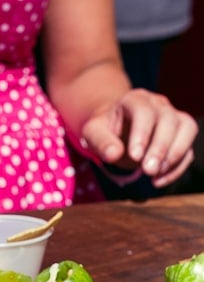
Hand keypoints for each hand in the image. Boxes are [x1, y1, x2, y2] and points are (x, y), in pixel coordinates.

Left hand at [80, 89, 197, 187]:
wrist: (117, 128)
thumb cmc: (105, 129)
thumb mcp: (94, 133)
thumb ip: (101, 142)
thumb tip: (113, 154)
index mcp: (135, 100)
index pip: (144, 111)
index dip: (142, 133)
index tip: (135, 156)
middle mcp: (158, 105)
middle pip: (168, 120)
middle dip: (160, 148)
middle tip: (148, 170)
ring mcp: (173, 118)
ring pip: (187, 129)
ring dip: (174, 155)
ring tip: (154, 175)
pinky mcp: (181, 135)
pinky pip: (188, 149)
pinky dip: (177, 167)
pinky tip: (158, 181)